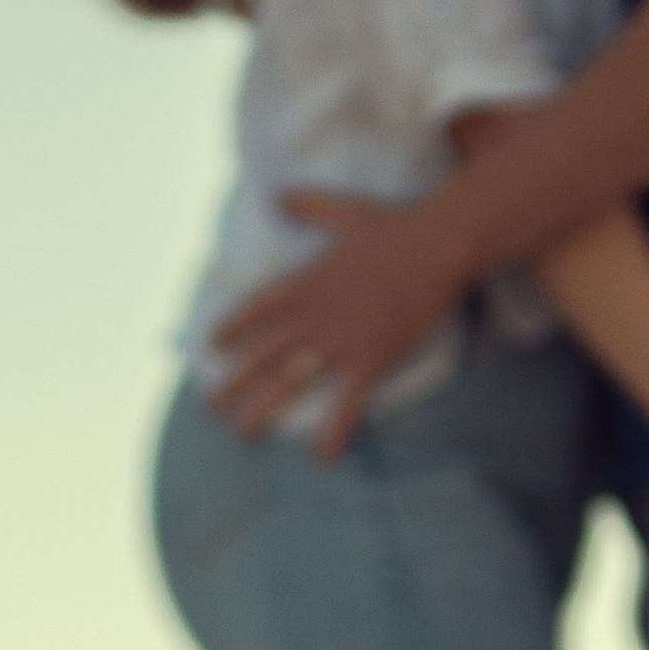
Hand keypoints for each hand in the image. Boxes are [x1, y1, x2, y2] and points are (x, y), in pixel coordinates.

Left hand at [207, 192, 461, 451]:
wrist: (438, 245)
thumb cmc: (396, 226)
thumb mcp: (345, 210)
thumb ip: (308, 205)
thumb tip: (275, 194)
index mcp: (305, 281)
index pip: (257, 308)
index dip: (232, 327)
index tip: (210, 345)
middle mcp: (314, 314)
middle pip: (262, 352)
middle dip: (234, 381)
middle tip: (210, 406)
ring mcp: (340, 339)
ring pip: (290, 380)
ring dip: (264, 409)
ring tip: (241, 433)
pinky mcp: (371, 358)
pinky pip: (347, 401)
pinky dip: (334, 429)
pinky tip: (321, 455)